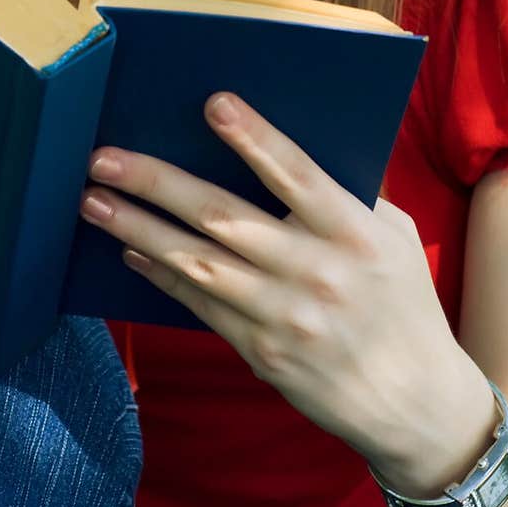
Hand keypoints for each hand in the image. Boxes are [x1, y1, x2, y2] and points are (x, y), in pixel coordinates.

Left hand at [80, 91, 495, 492]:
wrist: (414, 403)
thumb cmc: (401, 302)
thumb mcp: (394, 236)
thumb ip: (346, 193)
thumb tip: (285, 143)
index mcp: (354, 232)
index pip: (297, 175)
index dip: (254, 138)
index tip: (212, 102)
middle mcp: (316, 272)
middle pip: (224, 217)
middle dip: (158, 183)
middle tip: (104, 157)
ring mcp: (284, 317)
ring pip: (197, 263)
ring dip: (139, 228)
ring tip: (93, 200)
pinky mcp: (261, 353)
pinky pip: (199, 305)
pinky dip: (161, 274)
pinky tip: (130, 248)